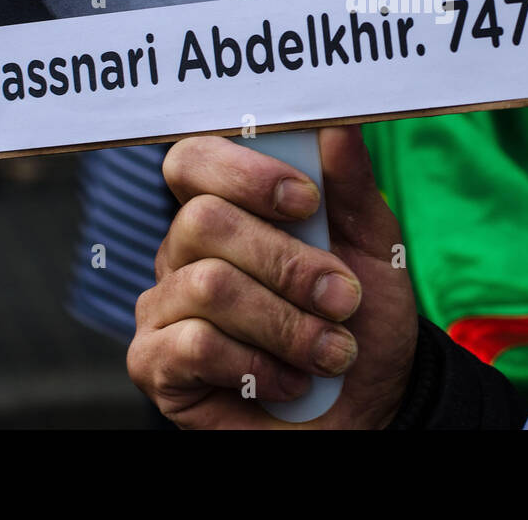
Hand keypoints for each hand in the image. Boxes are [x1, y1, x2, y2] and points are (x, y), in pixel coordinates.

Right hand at [128, 125, 418, 428]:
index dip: (244, 172)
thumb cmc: (361, 318)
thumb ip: (351, 185)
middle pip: (204, 221)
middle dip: (287, 263)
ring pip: (208, 287)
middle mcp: (183, 250)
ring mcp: (163, 307)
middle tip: (342, 298)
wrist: (368, 404)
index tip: (306, 200)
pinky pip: (192, 345)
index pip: (194, 159)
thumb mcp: (373, 246)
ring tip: (332, 351)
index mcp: (227, 207)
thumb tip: (336, 123)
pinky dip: (256, 366)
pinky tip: (287, 381)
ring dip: (286, 323)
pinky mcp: (155, 364)